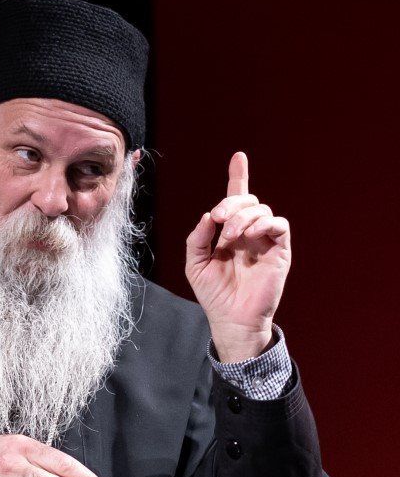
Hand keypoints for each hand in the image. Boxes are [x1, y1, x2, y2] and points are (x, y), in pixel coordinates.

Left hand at [185, 152, 290, 361]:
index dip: (238, 177)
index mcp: (230, 232)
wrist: (231, 319)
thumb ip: (197, 238)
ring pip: (261, 209)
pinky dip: (264, 223)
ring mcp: (266, 241)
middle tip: (219, 219)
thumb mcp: (195, 264)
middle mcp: (250, 233)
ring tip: (230, 238)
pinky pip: (279, 224)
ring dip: (242, 217)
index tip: (238, 157)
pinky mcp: (280, 251)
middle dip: (231, 203)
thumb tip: (209, 216)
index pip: (236, 199)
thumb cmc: (214, 295)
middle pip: (247, 200)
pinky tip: (250, 235)